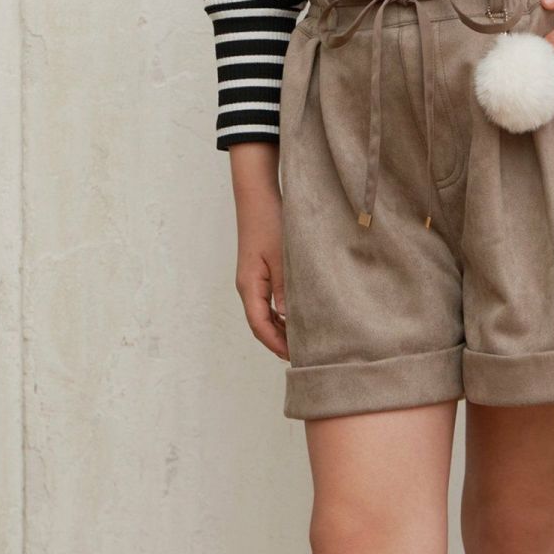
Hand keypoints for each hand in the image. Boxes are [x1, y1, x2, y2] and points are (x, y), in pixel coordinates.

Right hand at [229, 142, 287, 359]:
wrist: (258, 195)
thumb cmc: (271, 222)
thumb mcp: (284, 258)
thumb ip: (288, 290)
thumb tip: (292, 320)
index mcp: (250, 286)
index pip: (260, 326)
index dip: (276, 344)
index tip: (296, 357)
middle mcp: (248, 287)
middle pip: (261, 324)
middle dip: (280, 341)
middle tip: (305, 354)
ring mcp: (253, 281)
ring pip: (265, 314)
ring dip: (282, 328)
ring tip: (305, 340)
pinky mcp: (260, 273)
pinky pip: (269, 302)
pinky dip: (282, 314)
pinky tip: (298, 317)